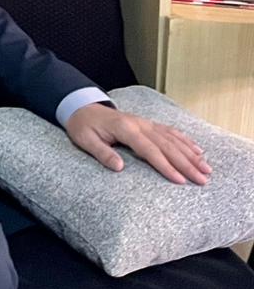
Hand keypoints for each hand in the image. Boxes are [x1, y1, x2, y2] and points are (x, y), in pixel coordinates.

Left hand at [65, 104, 211, 184]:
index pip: (149, 150)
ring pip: (173, 139)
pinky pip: (170, 132)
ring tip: (207, 169)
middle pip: (166, 146)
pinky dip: (186, 141)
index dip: (165, 166)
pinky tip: (198, 150)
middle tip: (203, 180)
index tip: (180, 181)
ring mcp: (146, 123)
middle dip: (186, 164)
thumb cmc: (83, 127)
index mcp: (125, 129)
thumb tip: (119, 168)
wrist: (81, 107)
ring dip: (191, 154)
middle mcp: (140, 124)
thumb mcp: (85, 140)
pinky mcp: (148, 124)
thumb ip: (102, 153)